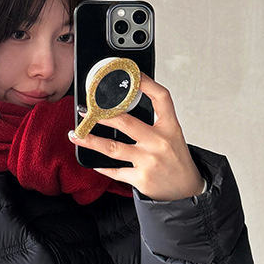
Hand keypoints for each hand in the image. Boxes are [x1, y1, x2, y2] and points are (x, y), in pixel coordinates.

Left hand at [67, 71, 204, 200]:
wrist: (186, 190)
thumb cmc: (177, 160)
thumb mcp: (173, 135)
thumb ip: (154, 121)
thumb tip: (124, 106)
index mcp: (170, 127)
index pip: (161, 97)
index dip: (146, 82)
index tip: (131, 74)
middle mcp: (159, 142)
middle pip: (126, 122)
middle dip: (101, 115)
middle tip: (85, 111)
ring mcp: (149, 161)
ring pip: (113, 148)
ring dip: (90, 141)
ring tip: (76, 135)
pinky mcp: (141, 179)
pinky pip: (115, 171)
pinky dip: (102, 167)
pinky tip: (93, 162)